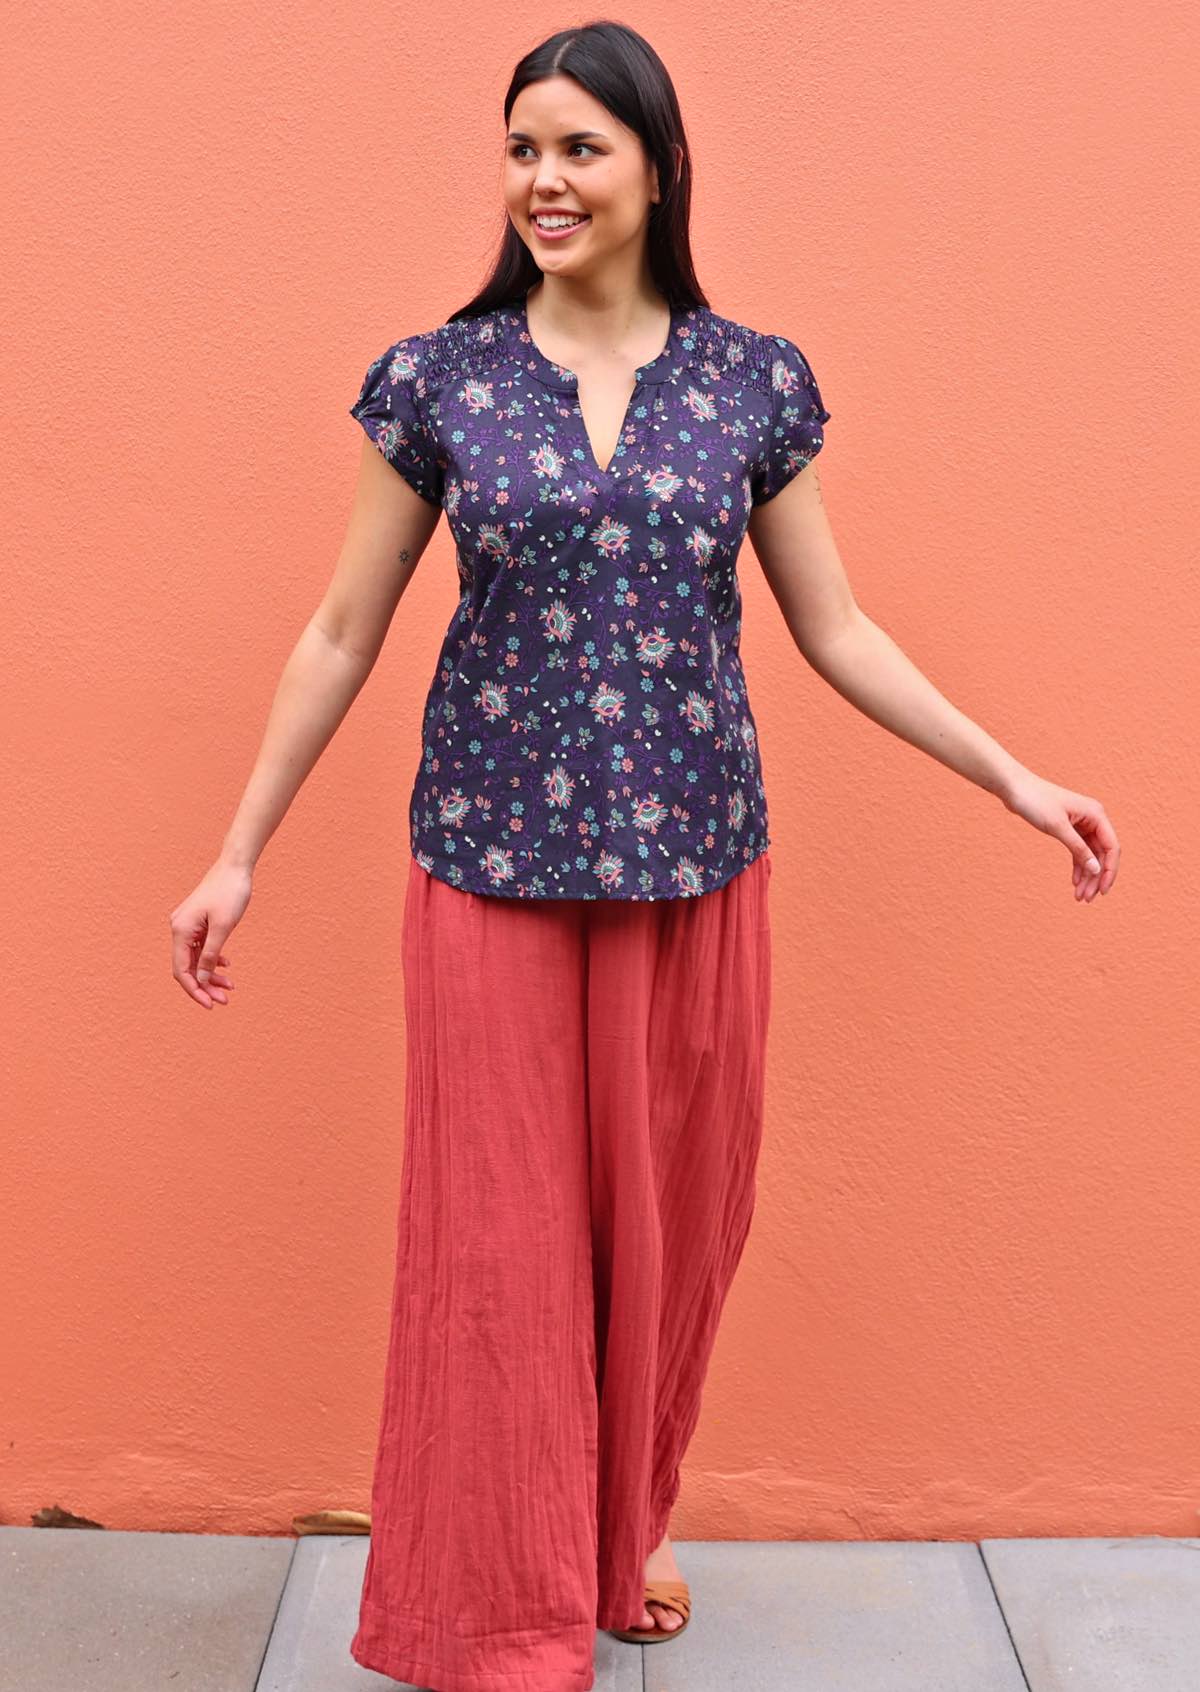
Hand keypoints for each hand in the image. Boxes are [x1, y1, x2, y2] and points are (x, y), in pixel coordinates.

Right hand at [169, 858, 252, 1006]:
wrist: (236, 866)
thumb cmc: (230, 893)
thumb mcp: (223, 927)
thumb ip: (210, 955)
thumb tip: (200, 979)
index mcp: (181, 930)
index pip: (181, 970)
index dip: (194, 990)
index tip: (211, 1004)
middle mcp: (179, 928)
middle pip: (187, 967)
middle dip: (204, 986)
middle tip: (225, 1000)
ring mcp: (188, 925)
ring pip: (195, 959)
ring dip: (210, 975)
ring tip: (230, 987)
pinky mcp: (198, 922)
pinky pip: (201, 947)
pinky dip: (212, 959)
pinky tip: (226, 966)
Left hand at [999, 772, 1118, 901]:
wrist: (1014, 788)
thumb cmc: (1035, 802)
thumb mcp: (1057, 827)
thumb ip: (1078, 849)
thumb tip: (1096, 869)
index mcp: (1096, 815)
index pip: (1111, 848)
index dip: (1109, 871)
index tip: (1103, 890)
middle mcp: (1093, 819)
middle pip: (1101, 854)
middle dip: (1096, 878)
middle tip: (1087, 898)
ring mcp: (1081, 824)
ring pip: (1090, 855)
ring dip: (1086, 875)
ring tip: (1079, 896)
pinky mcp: (1069, 828)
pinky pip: (1079, 851)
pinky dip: (1078, 866)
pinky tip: (1074, 882)